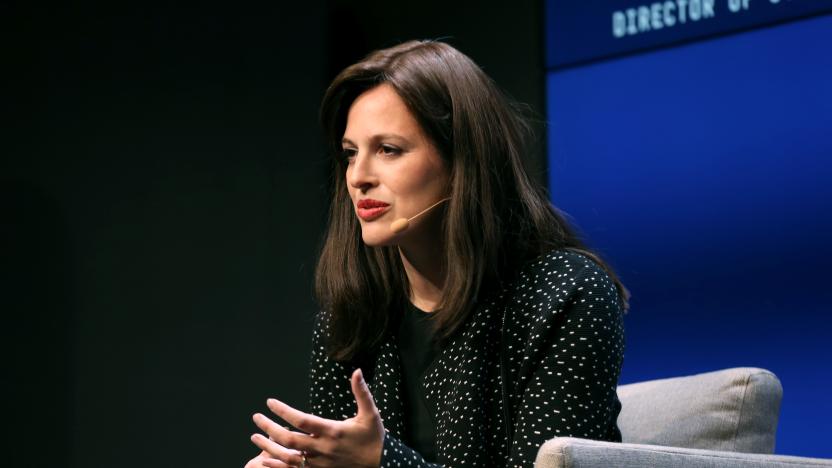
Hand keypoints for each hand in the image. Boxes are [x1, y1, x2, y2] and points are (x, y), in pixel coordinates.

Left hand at [250, 368, 384, 467]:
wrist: (382, 465)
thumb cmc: (374, 438)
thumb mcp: (370, 413)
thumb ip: (361, 392)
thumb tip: (357, 371)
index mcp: (333, 431)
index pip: (302, 420)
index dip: (283, 411)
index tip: (270, 402)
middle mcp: (323, 448)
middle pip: (288, 439)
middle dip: (269, 428)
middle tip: (256, 417)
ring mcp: (319, 463)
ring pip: (287, 457)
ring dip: (268, 447)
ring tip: (254, 437)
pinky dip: (277, 466)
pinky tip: (264, 460)